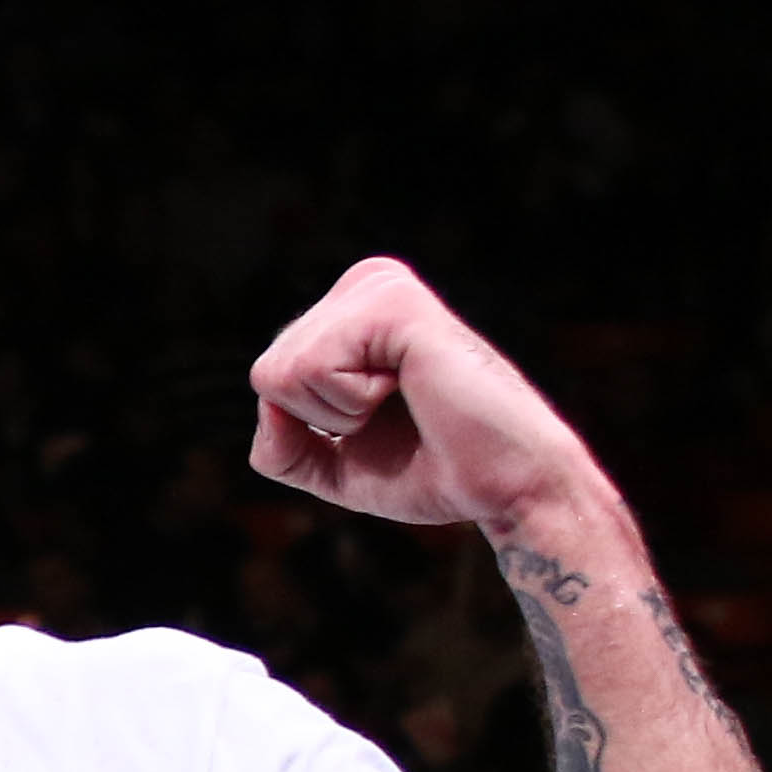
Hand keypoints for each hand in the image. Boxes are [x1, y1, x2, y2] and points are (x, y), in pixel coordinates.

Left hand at [247, 256, 594, 536]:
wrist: (505, 487)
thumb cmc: (433, 471)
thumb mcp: (333, 466)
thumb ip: (280, 443)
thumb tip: (266, 400)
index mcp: (351, 311)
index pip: (270, 377)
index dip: (312, 427)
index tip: (383, 424)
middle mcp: (365, 284)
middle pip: (268, 373)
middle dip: (323, 421)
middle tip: (399, 416)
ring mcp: (379, 286)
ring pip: (280, 372)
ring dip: (341, 413)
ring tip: (407, 400)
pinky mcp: (392, 302)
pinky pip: (310, 370)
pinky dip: (353, 403)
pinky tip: (411, 388)